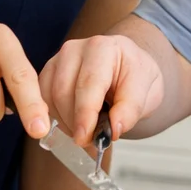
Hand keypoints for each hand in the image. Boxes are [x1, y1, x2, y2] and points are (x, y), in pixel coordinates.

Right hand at [38, 34, 163, 145]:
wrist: (127, 68)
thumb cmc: (135, 77)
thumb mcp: (147, 92)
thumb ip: (131, 109)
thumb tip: (113, 129)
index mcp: (104, 48)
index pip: (89, 84)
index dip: (85, 114)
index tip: (84, 137)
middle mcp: (77, 48)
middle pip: (64, 91)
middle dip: (75, 122)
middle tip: (89, 142)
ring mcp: (59, 59)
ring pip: (50, 97)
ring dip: (65, 122)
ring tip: (85, 132)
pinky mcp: (49, 71)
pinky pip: (43, 99)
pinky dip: (54, 117)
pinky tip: (72, 124)